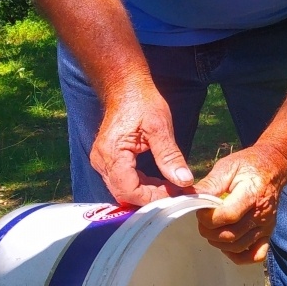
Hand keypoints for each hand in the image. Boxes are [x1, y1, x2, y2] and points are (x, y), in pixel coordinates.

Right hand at [89, 82, 193, 205]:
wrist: (125, 87)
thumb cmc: (142, 102)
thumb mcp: (160, 127)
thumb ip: (170, 156)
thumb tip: (184, 181)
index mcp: (112, 154)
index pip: (128, 190)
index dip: (151, 198)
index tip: (174, 197)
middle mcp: (101, 161)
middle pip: (124, 193)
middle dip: (151, 198)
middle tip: (176, 194)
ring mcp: (102, 161)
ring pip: (124, 189)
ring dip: (148, 192)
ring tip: (172, 188)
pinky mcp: (108, 160)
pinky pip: (124, 180)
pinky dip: (142, 184)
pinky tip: (160, 182)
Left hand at [194, 144, 286, 263]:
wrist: (273, 167)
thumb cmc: (248, 166)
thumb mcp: (227, 166)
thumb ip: (210, 184)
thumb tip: (190, 197)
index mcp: (252, 193)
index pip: (228, 216)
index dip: (208, 218)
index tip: (199, 211)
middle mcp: (262, 213)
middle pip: (230, 234)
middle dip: (209, 230)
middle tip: (203, 219)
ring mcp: (266, 226)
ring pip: (238, 246)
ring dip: (218, 242)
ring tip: (213, 228)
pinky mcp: (268, 233)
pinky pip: (254, 255)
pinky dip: (238, 255)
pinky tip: (227, 244)